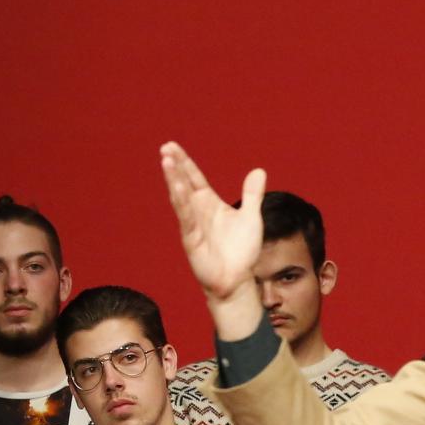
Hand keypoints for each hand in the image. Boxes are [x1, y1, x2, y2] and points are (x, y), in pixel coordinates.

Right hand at [159, 144, 270, 333]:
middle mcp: (197, 211)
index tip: (172, 146)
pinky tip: (177, 189)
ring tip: (166, 161)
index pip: (194, 178)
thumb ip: (252, 194)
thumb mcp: (251, 217)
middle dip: (174, 166)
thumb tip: (259, 170)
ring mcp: (192, 224)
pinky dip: (183, 203)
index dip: (184, 163)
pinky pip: (187, 218)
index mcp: (209, 203)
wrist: (236, 278)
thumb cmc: (241, 250)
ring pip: (181, 198)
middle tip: (165, 148)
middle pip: (183, 183)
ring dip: (174, 180)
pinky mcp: (192, 239)